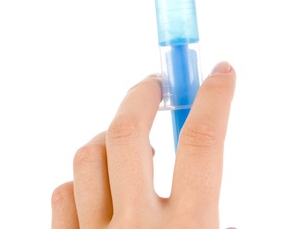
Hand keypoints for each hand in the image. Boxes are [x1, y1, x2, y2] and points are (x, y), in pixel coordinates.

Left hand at [52, 62, 235, 227]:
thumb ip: (214, 222)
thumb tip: (207, 192)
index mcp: (190, 228)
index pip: (201, 142)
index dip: (214, 98)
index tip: (221, 73)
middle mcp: (138, 227)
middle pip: (129, 132)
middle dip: (143, 94)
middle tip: (156, 84)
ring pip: (89, 157)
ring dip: (108, 139)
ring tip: (125, 141)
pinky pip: (63, 195)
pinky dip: (81, 182)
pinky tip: (98, 188)